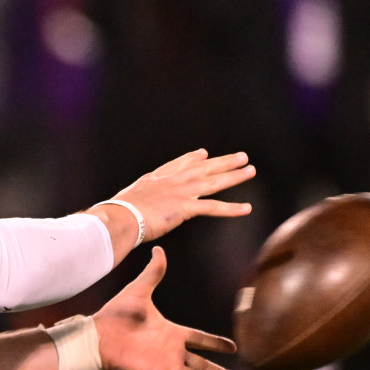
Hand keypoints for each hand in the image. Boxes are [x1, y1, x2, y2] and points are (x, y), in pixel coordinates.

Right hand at [90, 150, 253, 262]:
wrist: (121, 216)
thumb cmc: (119, 212)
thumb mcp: (127, 199)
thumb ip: (135, 199)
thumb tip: (126, 206)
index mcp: (157, 178)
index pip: (179, 164)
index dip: (193, 158)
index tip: (204, 153)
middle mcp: (172, 181)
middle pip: (203, 168)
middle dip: (223, 161)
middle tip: (241, 156)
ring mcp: (181, 192)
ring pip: (213, 181)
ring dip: (234, 176)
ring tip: (250, 170)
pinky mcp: (186, 207)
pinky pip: (214, 207)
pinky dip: (231, 208)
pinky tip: (246, 208)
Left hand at [92, 247, 244, 369]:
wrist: (99, 333)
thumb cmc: (116, 313)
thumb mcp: (140, 290)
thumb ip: (153, 272)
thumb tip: (159, 249)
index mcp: (171, 332)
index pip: (200, 340)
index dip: (216, 344)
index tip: (233, 348)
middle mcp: (171, 351)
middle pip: (204, 366)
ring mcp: (164, 365)